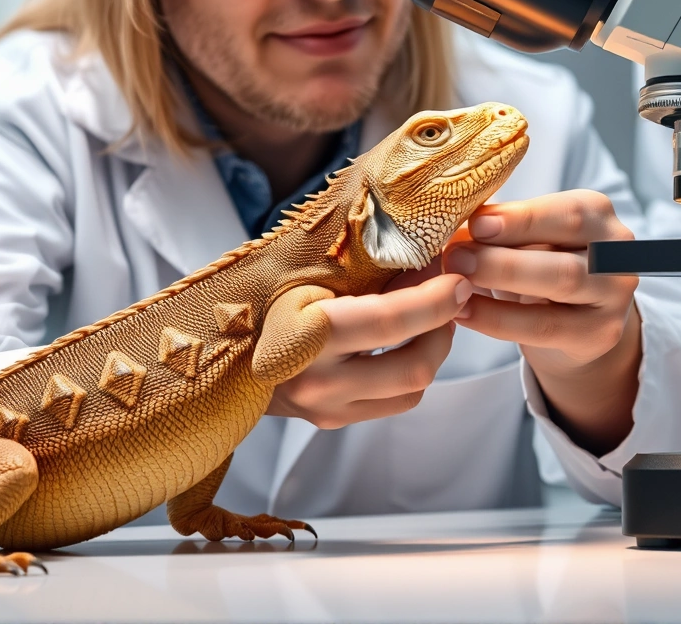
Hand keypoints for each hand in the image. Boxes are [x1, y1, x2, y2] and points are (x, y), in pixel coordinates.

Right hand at [267, 273, 471, 429]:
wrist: (223, 353)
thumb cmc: (267, 302)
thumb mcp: (308, 275)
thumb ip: (368, 271)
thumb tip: (430, 259)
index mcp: (304, 335)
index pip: (388, 323)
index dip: (433, 301)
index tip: (458, 280)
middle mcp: (317, 382)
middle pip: (413, 366)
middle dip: (443, 327)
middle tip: (447, 295)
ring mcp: (327, 409)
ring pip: (412, 388)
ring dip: (432, 350)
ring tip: (429, 317)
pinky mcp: (335, 420)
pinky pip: (396, 401)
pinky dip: (411, 369)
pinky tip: (406, 341)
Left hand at [444, 189, 641, 454]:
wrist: (578, 318)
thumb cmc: (543, 263)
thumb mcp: (530, 236)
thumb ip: (505, 226)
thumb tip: (456, 221)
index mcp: (599, 214)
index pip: (567, 213)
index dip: (521, 219)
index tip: (475, 223)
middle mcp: (618, 252)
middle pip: (564, 254)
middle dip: (503, 258)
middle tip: (454, 257)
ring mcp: (614, 296)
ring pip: (559, 288)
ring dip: (500, 285)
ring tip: (454, 284)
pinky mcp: (601, 333)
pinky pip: (545, 328)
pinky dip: (498, 320)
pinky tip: (464, 312)